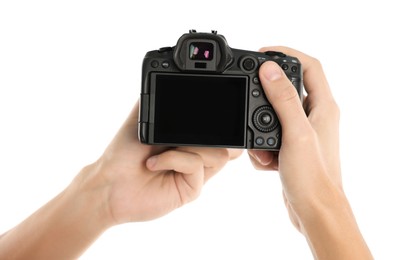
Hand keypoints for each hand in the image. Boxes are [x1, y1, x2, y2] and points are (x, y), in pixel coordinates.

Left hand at [78, 102, 242, 223]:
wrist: (110, 183)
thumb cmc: (123, 154)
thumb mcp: (142, 118)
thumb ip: (157, 98)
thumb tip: (169, 76)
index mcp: (190, 139)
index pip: (218, 128)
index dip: (221, 120)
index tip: (212, 109)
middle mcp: (196, 155)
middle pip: (229, 143)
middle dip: (212, 133)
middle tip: (182, 134)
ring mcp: (196, 174)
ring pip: (219, 155)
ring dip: (189, 147)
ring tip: (163, 148)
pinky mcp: (192, 189)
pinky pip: (197, 166)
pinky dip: (175, 159)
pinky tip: (154, 163)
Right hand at [248, 47, 371, 258]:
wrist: (314, 211)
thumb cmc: (313, 176)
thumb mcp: (295, 133)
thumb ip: (282, 99)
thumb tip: (269, 70)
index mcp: (323, 107)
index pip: (309, 66)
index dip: (287, 54)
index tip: (263, 54)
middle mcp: (315, 117)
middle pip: (288, 90)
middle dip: (266, 97)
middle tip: (249, 98)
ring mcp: (303, 134)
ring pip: (274, 117)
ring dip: (260, 130)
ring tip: (262, 149)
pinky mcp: (291, 149)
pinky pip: (270, 138)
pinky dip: (262, 148)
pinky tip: (266, 163)